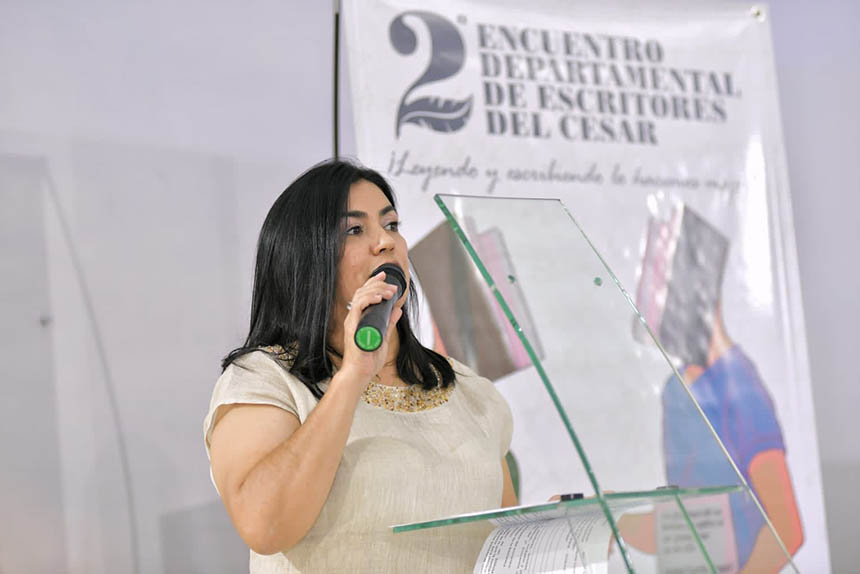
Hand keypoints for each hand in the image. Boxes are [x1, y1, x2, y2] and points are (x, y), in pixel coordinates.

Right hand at [338, 271, 401, 388]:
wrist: (360, 373)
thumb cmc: (368, 359)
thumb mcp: (384, 336)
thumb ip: (389, 323)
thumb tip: (397, 310)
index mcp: (360, 318)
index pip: (365, 294)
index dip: (374, 283)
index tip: (385, 276)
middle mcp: (354, 317)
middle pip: (362, 291)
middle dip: (378, 284)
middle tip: (392, 286)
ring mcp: (352, 321)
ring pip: (361, 296)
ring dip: (376, 290)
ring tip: (389, 292)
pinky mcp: (352, 326)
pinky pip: (358, 306)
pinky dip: (369, 299)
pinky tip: (379, 298)